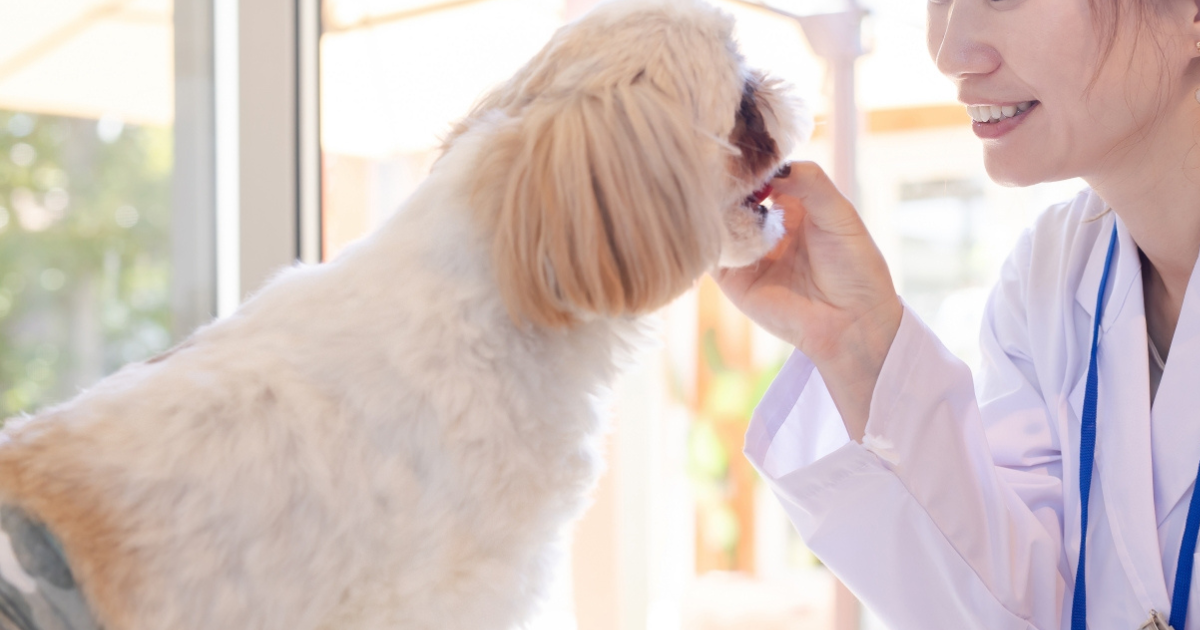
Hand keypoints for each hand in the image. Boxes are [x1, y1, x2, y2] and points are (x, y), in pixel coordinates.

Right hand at [713, 162, 901, 438]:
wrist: (852, 323)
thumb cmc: (855, 268)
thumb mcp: (839, 213)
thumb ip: (809, 182)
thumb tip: (773, 164)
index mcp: (793, 203)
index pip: (762, 173)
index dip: (752, 160)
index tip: (743, 145)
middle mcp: (765, 223)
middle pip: (735, 193)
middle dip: (727, 179)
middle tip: (720, 161)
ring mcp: (746, 250)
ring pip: (718, 219)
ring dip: (714, 202)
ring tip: (715, 186)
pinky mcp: (732, 278)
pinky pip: (711, 251)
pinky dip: (708, 233)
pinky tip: (715, 218)